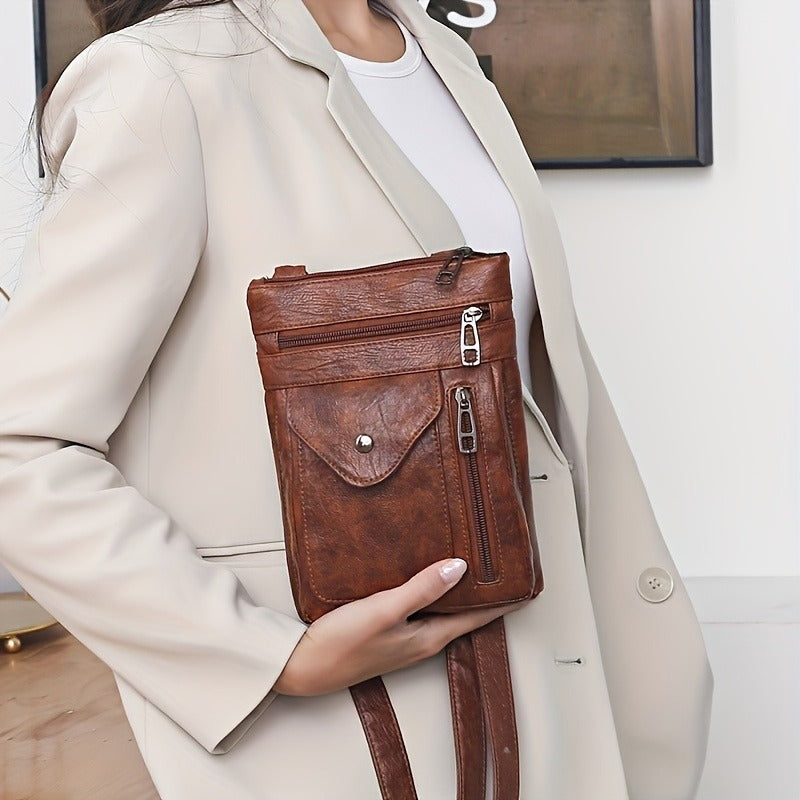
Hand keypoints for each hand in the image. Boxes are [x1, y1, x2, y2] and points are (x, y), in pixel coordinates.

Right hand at [273, 557, 529, 696]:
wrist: (303, 666)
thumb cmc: (342, 644)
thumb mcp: (385, 611)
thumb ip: (421, 589)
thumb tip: (460, 568)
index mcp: (429, 638)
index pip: (478, 618)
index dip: (502, 602)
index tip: (526, 586)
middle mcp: (422, 639)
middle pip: (463, 613)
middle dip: (483, 592)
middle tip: (501, 567)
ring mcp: (404, 637)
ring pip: (442, 610)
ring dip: (456, 591)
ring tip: (470, 565)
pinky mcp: (387, 631)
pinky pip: (420, 608)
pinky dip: (431, 591)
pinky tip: (424, 576)